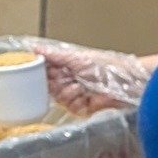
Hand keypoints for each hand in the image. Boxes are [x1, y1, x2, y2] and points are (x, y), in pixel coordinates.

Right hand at [33, 44, 152, 113]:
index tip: (37, 69)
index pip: (46, 72)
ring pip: (57, 97)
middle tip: (60, 77)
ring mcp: (76, 97)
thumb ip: (53, 55)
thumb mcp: (75, 57)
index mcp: (67, 69)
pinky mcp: (82, 109)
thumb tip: (34, 49)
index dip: (40, 71)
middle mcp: (70, 83)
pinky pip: (69, 107)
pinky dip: (74, 100)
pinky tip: (82, 93)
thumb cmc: (106, 66)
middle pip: (49, 86)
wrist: (123, 81)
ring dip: (65, 91)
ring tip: (77, 85)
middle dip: (53, 82)